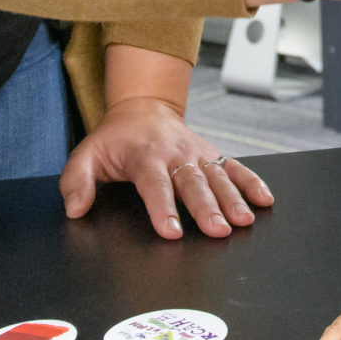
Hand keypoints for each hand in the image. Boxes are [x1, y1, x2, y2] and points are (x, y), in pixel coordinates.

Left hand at [59, 97, 272, 240]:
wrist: (143, 108)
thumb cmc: (114, 139)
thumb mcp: (86, 155)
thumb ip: (77, 182)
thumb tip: (76, 209)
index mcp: (144, 156)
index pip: (155, 185)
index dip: (163, 208)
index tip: (172, 231)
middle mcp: (175, 154)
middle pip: (192, 183)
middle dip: (206, 207)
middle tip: (218, 230)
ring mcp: (197, 154)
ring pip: (217, 177)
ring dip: (232, 199)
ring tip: (243, 220)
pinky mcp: (212, 156)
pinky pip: (234, 168)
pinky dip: (251, 182)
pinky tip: (265, 199)